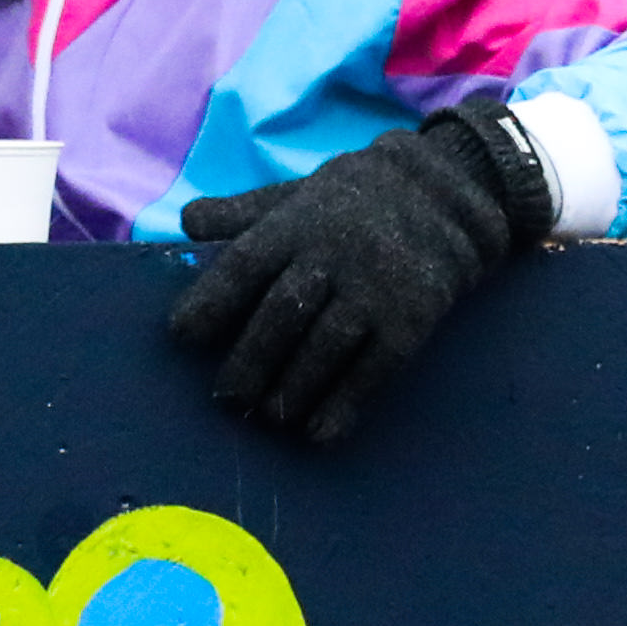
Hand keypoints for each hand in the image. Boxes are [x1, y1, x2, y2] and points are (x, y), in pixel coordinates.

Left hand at [163, 102, 551, 443]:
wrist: (445, 191)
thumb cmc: (350, 200)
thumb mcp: (294, 195)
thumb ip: (241, 213)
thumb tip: (185, 221)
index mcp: (294, 225)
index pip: (244, 265)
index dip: (211, 301)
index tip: (181, 335)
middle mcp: (332, 256)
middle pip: (282, 313)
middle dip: (249, 359)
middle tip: (226, 399)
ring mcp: (374, 288)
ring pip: (326, 344)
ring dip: (293, 387)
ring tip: (268, 417)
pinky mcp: (411, 318)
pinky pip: (375, 367)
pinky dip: (346, 403)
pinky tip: (320, 433)